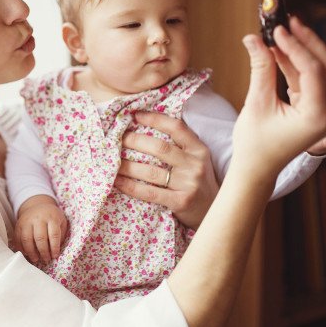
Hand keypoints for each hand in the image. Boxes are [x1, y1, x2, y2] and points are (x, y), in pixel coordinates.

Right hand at [15, 194, 68, 264]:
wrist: (38, 205)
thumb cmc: (52, 217)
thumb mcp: (61, 222)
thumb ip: (61, 235)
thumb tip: (55, 251)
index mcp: (52, 217)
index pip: (54, 234)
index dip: (54, 247)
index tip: (55, 256)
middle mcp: (38, 218)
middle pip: (40, 238)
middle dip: (43, 252)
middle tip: (46, 259)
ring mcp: (27, 221)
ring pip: (27, 239)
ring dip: (31, 252)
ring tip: (36, 259)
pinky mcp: (18, 224)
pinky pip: (18, 238)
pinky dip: (21, 248)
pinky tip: (27, 254)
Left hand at [113, 114, 219, 229]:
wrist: (214, 211)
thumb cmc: (198, 181)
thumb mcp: (197, 159)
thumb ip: (180, 145)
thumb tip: (146, 125)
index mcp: (199, 149)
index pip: (176, 127)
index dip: (155, 118)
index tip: (135, 115)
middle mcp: (195, 164)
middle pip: (159, 148)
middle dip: (134, 141)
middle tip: (117, 139)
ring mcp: (188, 184)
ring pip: (151, 171)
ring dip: (127, 165)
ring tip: (111, 161)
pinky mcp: (180, 202)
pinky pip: (150, 192)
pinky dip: (130, 186)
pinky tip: (117, 181)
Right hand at [234, 16, 325, 176]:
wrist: (257, 167)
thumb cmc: (255, 142)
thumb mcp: (257, 103)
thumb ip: (260, 68)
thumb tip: (253, 37)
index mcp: (319, 117)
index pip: (313, 70)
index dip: (295, 46)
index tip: (278, 29)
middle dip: (307, 42)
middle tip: (288, 22)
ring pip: (322, 71)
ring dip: (303, 51)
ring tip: (282, 33)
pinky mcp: (319, 109)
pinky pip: (313, 80)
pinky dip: (298, 64)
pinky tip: (281, 50)